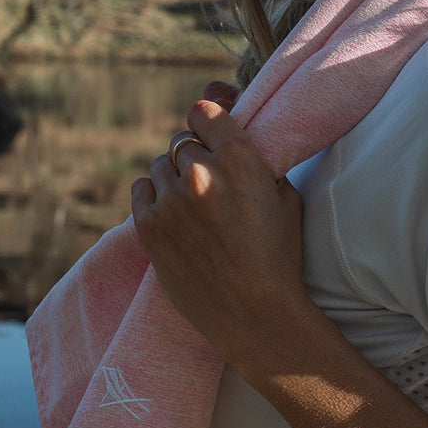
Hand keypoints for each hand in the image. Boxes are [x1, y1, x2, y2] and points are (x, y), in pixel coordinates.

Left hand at [130, 100, 307, 365]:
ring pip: (161, 166)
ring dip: (174, 177)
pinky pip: (142, 189)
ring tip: (193, 206)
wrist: (256, 315)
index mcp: (238, 157)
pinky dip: (155, 196)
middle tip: (209, 183)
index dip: (206, 123)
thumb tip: (235, 137)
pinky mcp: (148, 226)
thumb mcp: (285, 197)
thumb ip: (257, 161)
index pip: (203, 112)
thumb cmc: (279, 257)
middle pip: (183, 142)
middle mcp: (201, 172)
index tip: (209, 134)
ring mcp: (171, 199)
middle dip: (195, 157)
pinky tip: (172, 213)